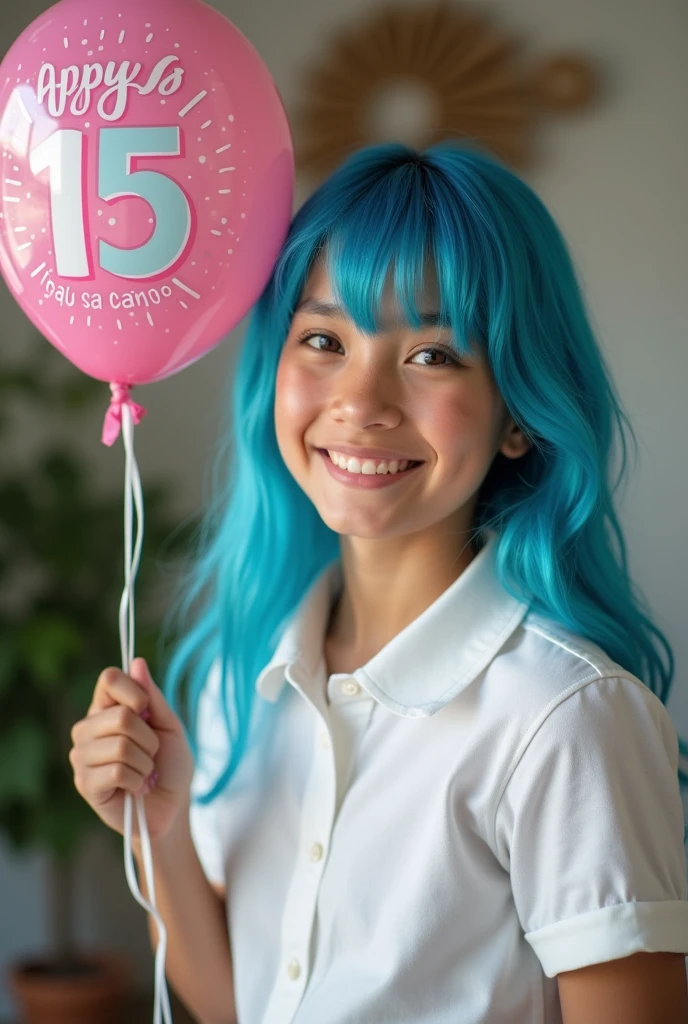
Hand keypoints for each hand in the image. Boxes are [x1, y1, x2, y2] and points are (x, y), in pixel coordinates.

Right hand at [69, 657, 194, 842]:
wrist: (172, 809)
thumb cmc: (170, 766)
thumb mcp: (170, 726)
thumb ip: (153, 697)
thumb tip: (137, 662)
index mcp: (106, 708)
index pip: (109, 678)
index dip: (135, 692)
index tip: (148, 711)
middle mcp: (87, 728)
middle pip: (121, 715)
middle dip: (149, 738)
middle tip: (150, 754)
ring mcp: (81, 756)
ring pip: (121, 745)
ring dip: (145, 762)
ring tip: (143, 773)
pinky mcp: (84, 784)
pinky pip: (118, 771)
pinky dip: (138, 781)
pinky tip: (135, 788)